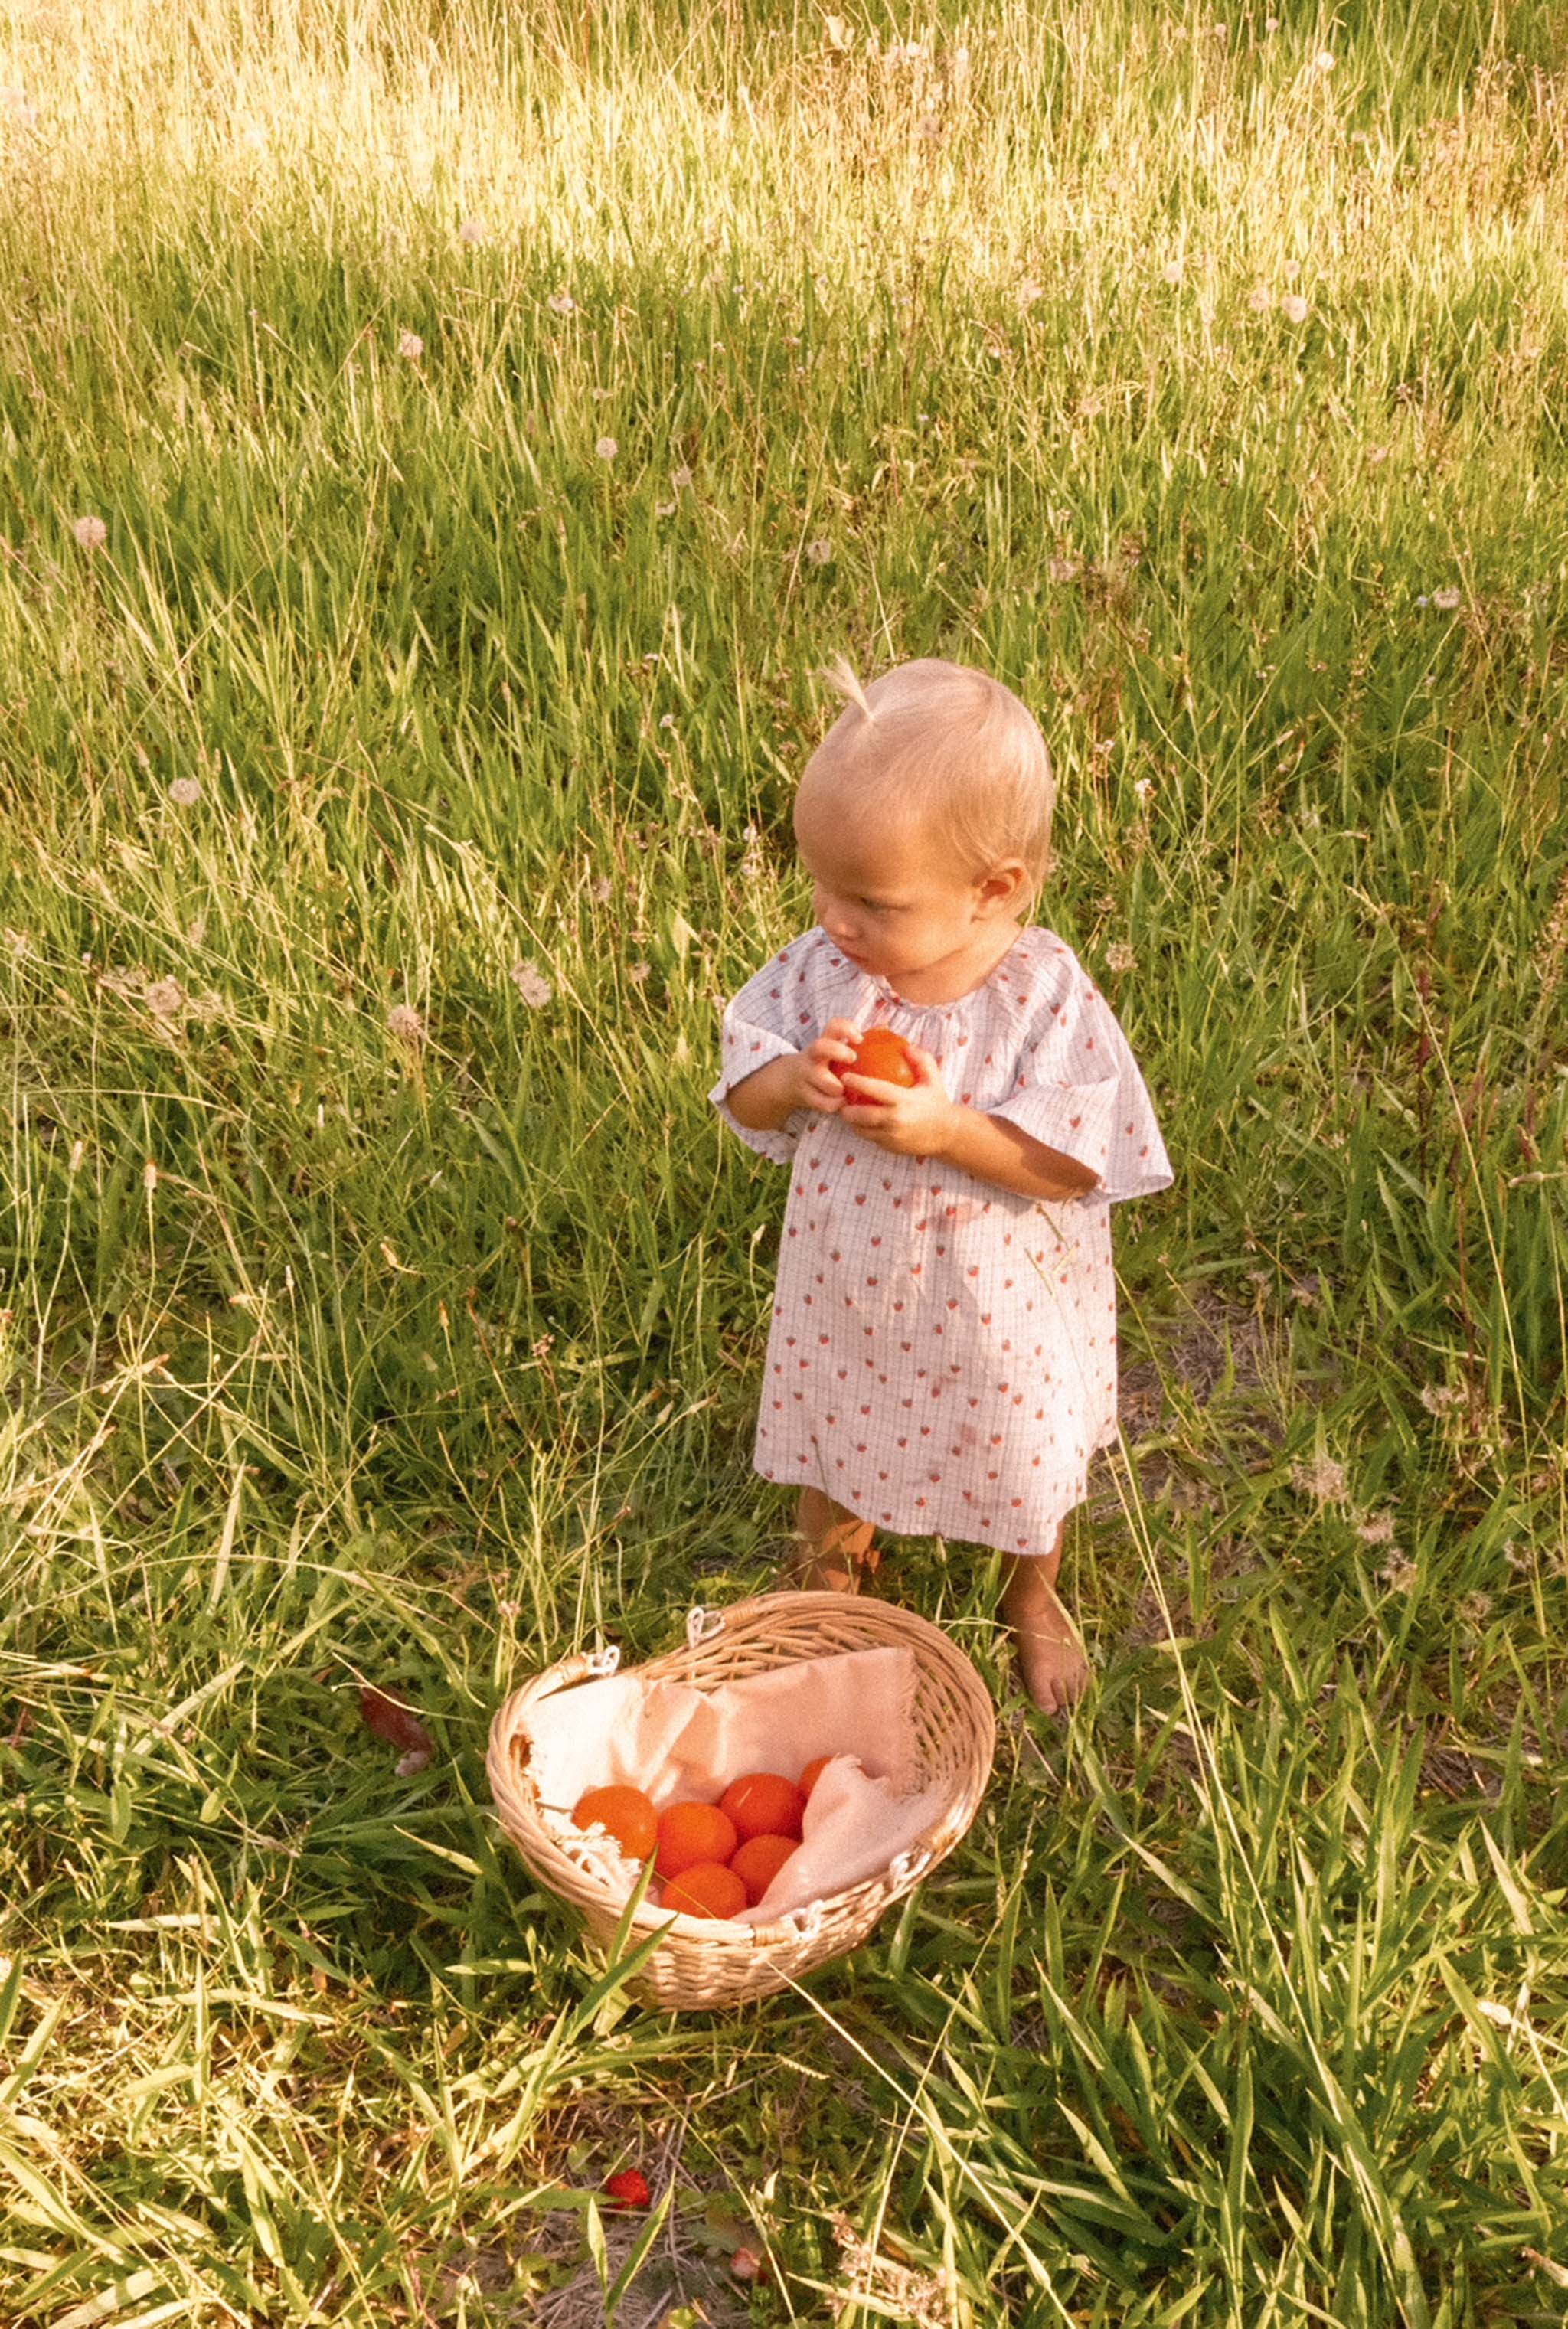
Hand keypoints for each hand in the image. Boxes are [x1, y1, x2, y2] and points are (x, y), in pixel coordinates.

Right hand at [790, 1018, 860, 1114]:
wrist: (790, 1081)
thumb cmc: (826, 1064)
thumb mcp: (835, 1049)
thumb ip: (857, 1041)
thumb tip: (885, 1027)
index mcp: (825, 1042)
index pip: (832, 1026)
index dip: (845, 1028)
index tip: (860, 1038)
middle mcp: (814, 1056)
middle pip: (820, 1046)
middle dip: (837, 1051)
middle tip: (853, 1058)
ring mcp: (807, 1074)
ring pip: (818, 1077)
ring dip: (835, 1084)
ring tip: (846, 1091)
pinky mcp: (805, 1094)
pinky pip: (819, 1101)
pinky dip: (833, 1104)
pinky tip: (844, 1105)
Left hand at [839, 1042, 958, 1157]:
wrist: (947, 1134)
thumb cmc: (937, 1102)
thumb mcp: (933, 1078)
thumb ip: (921, 1059)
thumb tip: (905, 1046)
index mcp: (904, 1101)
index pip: (875, 1090)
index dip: (858, 1083)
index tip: (845, 1076)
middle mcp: (895, 1121)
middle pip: (861, 1115)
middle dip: (846, 1108)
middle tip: (840, 1097)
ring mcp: (891, 1136)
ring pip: (861, 1129)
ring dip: (851, 1121)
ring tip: (846, 1109)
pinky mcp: (889, 1146)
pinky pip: (870, 1137)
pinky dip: (862, 1129)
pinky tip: (859, 1121)